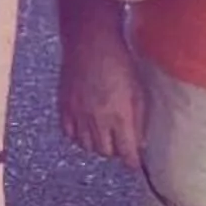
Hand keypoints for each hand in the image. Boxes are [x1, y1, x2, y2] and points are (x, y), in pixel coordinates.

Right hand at [58, 28, 146, 170]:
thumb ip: (140, 118)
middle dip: (115, 151)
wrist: (90, 41)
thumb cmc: (119, 61)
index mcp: (119, 116)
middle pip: (106, 152)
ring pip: (87, 146)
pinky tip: (85, 128)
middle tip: (120, 143)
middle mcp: (97, 120)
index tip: (135, 164)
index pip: (126, 152)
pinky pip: (69, 133)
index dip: (132, 161)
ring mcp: (78, 114)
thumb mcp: (138, 89)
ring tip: (103, 135)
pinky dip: (78, 136)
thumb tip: (141, 142)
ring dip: (97, 145)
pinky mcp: (64, 107)